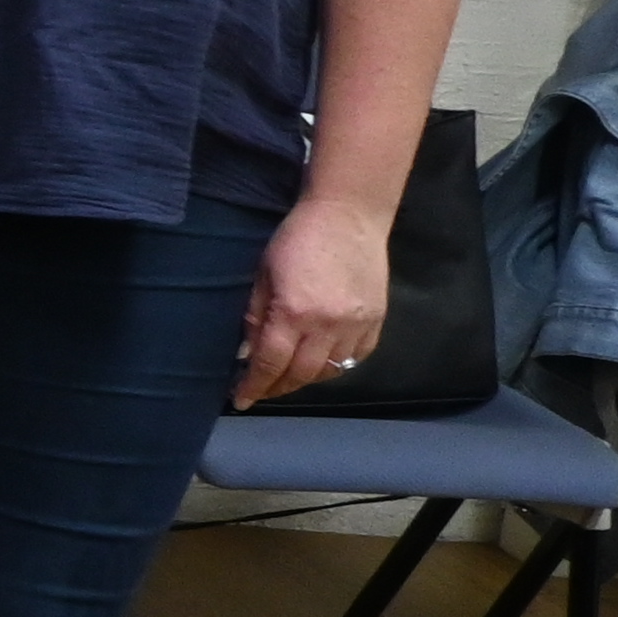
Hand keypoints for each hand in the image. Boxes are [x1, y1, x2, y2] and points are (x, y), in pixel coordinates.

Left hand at [238, 196, 394, 407]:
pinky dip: (337, 366)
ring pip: (331, 371)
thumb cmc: (296, 239)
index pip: (270, 363)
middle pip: (301, 374)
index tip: (240, 400)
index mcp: (294, 313)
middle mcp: (328, 326)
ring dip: (306, 378)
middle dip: (278, 387)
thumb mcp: (263, 275)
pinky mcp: (377, 320)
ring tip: (288, 376)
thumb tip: (247, 353)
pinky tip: (321, 361)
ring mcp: (357, 325)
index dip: (254, 386)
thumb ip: (256, 317)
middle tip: (262, 389)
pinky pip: (357, 358)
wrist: (348, 216)